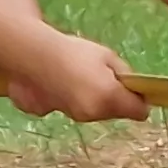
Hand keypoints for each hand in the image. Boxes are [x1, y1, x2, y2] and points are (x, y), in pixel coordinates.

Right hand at [0, 28, 144, 121]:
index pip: (139, 112)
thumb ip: (126, 76)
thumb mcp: (108, 57)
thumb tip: (133, 87)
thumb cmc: (74, 51)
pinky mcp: (49, 113)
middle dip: (114, 99)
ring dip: (91, 100)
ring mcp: (70, 115)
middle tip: (100, 77)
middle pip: (115, 112)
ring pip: (92, 112)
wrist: (28, 52)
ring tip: (76, 77)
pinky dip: (66, 100)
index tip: (133, 90)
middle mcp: (92, 113)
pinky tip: (56, 83)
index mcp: (110, 98)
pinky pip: (67, 108)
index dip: (139, 100)